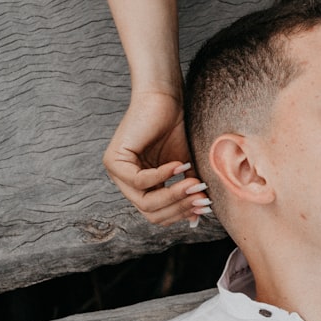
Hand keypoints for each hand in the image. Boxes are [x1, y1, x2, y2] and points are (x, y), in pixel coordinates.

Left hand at [103, 90, 209, 225]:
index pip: (157, 215)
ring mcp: (116, 174)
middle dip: (180, 207)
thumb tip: (197, 218)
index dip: (181, 214)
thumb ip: (188, 192)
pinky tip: (179, 165)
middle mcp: (125, 185)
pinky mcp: (114, 161)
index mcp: (141, 189)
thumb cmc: (174, 130)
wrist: (164, 101)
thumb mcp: (186, 169)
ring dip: (173, 195)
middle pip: (150, 213)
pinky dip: (162, 175)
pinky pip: (139, 181)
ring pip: (144, 201)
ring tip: (194, 184)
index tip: (205, 205)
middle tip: (202, 197)